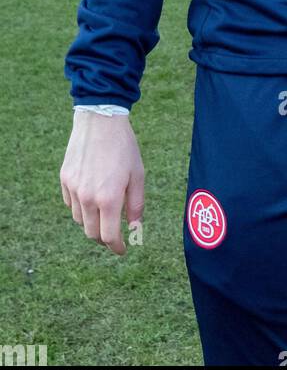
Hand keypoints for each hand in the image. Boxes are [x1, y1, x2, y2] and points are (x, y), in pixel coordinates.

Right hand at [60, 113, 143, 255]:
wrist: (101, 120)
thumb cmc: (124, 147)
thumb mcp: (138, 176)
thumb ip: (136, 206)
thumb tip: (135, 229)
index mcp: (108, 198)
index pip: (108, 237)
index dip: (116, 247)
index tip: (122, 250)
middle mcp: (87, 197)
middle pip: (92, 233)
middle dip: (104, 238)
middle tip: (114, 234)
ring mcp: (73, 189)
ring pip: (79, 220)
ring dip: (92, 223)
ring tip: (104, 212)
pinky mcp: (64, 179)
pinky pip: (70, 204)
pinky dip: (80, 208)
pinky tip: (91, 198)